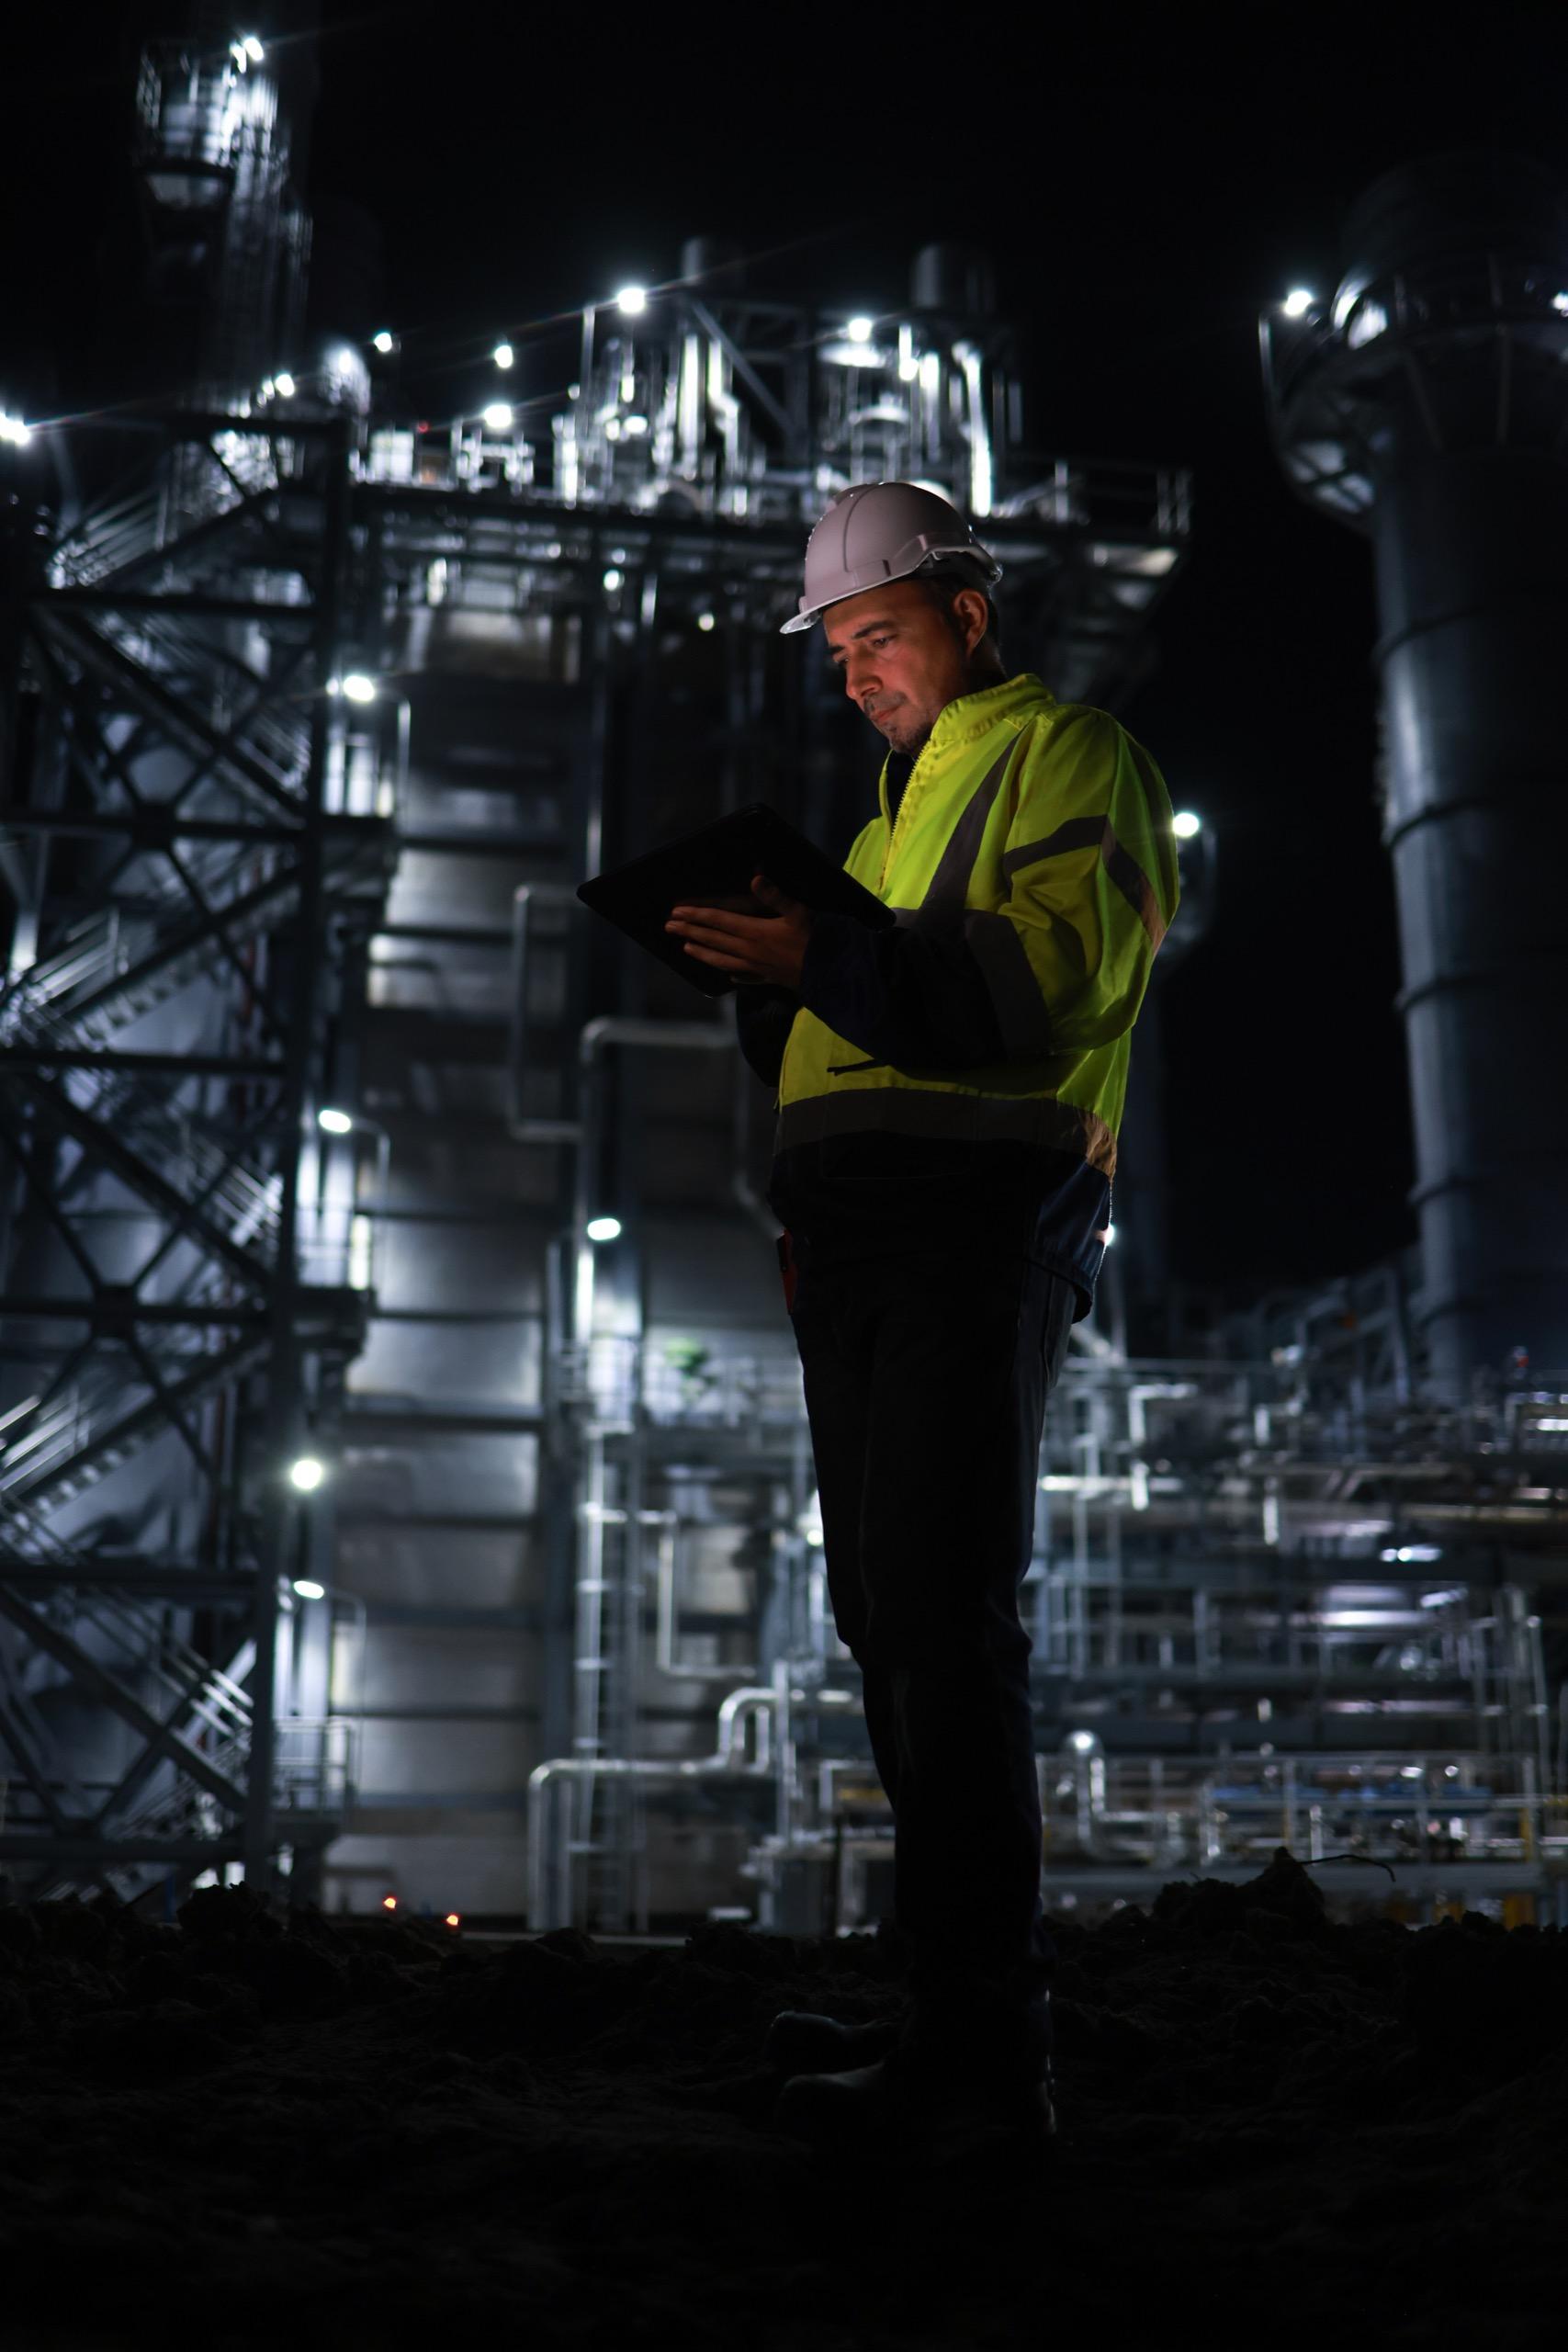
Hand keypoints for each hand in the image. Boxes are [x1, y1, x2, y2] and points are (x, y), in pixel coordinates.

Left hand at [666, 874, 810, 986]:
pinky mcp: (767, 979)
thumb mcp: (798, 912)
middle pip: (713, 940)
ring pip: (721, 960)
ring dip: (702, 953)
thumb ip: (776, 896)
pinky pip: (744, 977)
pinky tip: (727, 975)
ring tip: (685, 949)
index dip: (696, 915)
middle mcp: (749, 951)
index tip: (676, 912)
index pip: (718, 921)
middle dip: (689, 932)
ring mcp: (756, 968)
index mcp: (754, 932)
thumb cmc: (815, 940)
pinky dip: (732, 974)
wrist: (829, 974)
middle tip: (668, 927)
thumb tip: (756, 878)